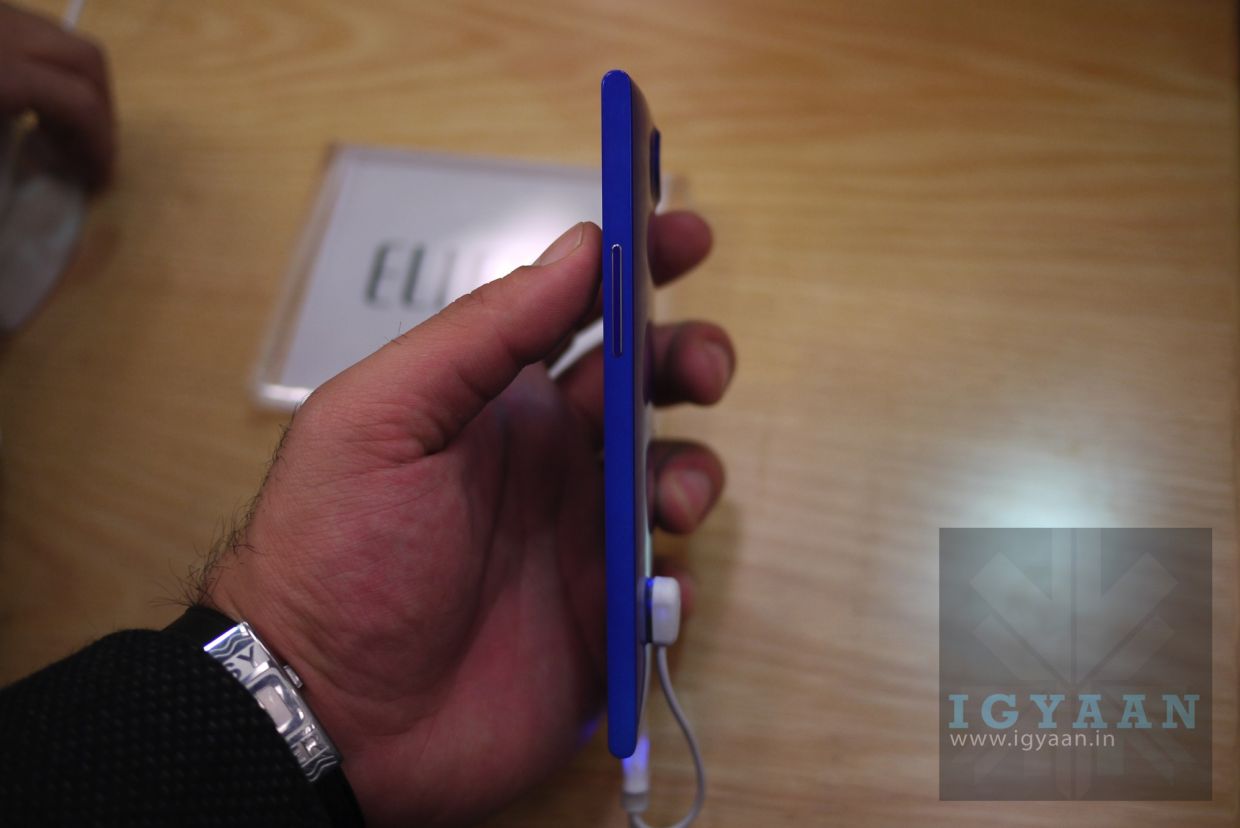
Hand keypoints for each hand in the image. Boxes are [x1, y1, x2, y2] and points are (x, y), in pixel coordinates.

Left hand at [0, 2, 113, 185]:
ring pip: (62, 41)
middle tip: (92, 152)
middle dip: (102, 111)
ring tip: (58, 131)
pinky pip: (33, 35)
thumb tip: (51, 173)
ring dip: (77, 87)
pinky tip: (26, 102)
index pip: (80, 101)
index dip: (101, 145)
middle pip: (86, 60)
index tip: (99, 179)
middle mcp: (4, 29)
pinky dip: (45, 68)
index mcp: (0, 70)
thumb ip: (7, 160)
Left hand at [206, 216, 733, 826]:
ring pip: (672, 476)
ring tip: (663, 502)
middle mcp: (547, 460)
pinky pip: (669, 584)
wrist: (324, 714)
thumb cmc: (335, 554)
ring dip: (690, 471)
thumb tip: (579, 248)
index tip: (688, 234)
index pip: (581, 315)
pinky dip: (675, 579)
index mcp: (495, 403)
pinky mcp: (602, 621)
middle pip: (646, 386)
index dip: (638, 269)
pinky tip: (643, 590)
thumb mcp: (384, 420)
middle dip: (689, 358)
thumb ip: (482, 334)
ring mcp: (578, 539)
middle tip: (702, 368)